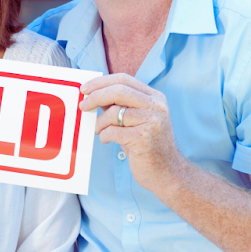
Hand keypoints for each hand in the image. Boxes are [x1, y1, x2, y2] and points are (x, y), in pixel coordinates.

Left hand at [81, 73, 185, 193]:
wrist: (167, 172)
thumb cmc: (146, 146)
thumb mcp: (136, 120)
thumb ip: (120, 106)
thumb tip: (94, 94)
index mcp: (155, 98)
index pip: (124, 79)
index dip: (101, 82)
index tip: (85, 89)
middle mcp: (156, 106)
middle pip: (118, 91)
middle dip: (95, 97)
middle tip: (83, 106)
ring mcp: (152, 121)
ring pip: (114, 113)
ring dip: (100, 123)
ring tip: (100, 131)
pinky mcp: (144, 138)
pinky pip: (113, 131)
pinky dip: (104, 135)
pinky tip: (107, 140)